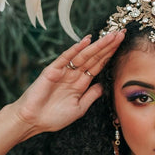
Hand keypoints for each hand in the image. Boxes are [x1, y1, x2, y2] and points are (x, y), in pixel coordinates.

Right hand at [10, 31, 124, 137]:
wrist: (33, 121)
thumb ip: (91, 96)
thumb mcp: (79, 109)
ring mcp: (63, 71)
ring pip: (84, 55)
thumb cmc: (54, 117)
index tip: (122, 44)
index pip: (99, 65)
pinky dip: (75, 49)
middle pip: (94, 57)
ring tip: (110, 36)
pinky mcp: (52, 71)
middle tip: (122, 33)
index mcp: (81, 83)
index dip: (110, 55)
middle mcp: (74, 75)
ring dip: (97, 45)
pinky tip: (86, 41)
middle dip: (108, 46)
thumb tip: (104, 86)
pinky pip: (65, 58)